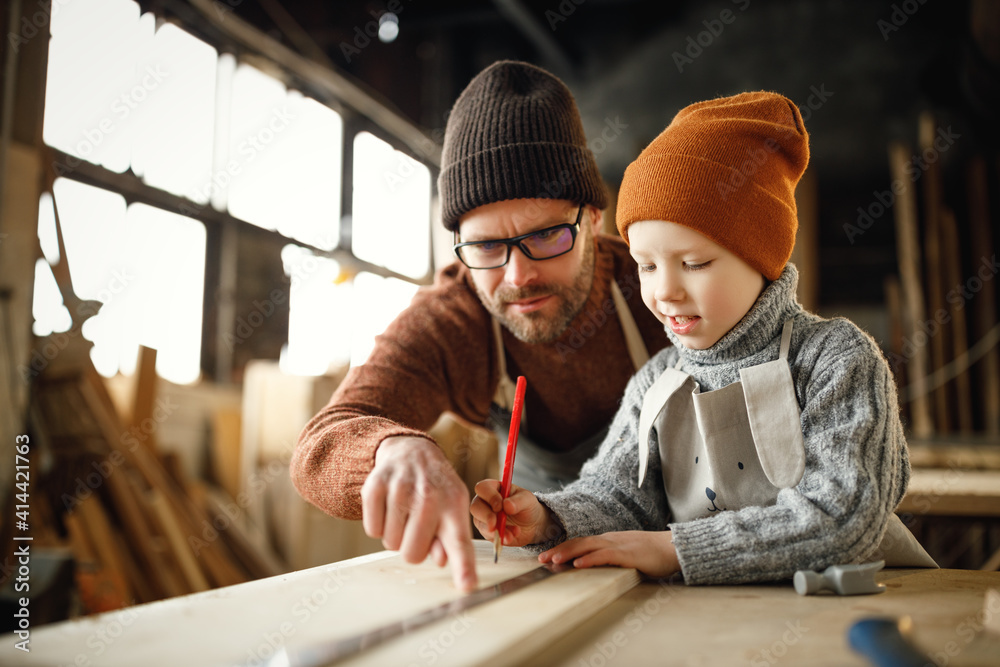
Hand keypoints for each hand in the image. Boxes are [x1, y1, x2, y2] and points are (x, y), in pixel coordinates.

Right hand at [361, 436, 476, 591]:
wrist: (412, 451)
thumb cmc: (435, 491)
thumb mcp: (451, 511)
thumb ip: (450, 541)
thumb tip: (442, 560)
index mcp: (454, 505)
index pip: (460, 543)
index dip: (464, 568)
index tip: (468, 588)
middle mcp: (429, 496)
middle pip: (412, 554)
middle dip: (411, 547)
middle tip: (416, 526)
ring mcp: (401, 488)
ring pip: (390, 543)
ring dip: (395, 534)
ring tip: (404, 512)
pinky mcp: (376, 485)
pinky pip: (372, 529)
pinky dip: (377, 523)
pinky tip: (389, 505)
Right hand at [470, 479, 559, 546]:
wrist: (532, 524)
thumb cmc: (527, 506)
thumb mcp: (528, 500)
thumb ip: (518, 501)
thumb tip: (506, 505)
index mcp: (493, 488)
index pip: (482, 488)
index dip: (489, 497)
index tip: (500, 506)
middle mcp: (485, 502)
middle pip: (475, 506)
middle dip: (486, 516)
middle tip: (496, 524)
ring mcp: (484, 517)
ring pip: (480, 523)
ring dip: (496, 530)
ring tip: (512, 533)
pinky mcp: (487, 531)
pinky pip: (488, 535)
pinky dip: (500, 537)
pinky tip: (511, 536)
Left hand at [538, 531, 679, 577]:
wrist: (674, 548)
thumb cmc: (653, 554)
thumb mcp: (627, 556)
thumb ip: (612, 560)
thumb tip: (596, 570)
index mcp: (609, 541)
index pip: (581, 542)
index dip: (563, 548)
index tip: (548, 556)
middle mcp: (610, 540)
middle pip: (579, 542)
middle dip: (559, 550)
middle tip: (541, 559)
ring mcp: (618, 545)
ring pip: (587, 546)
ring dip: (568, 553)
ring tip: (553, 560)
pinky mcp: (628, 554)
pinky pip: (604, 555)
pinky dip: (589, 559)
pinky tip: (577, 564)